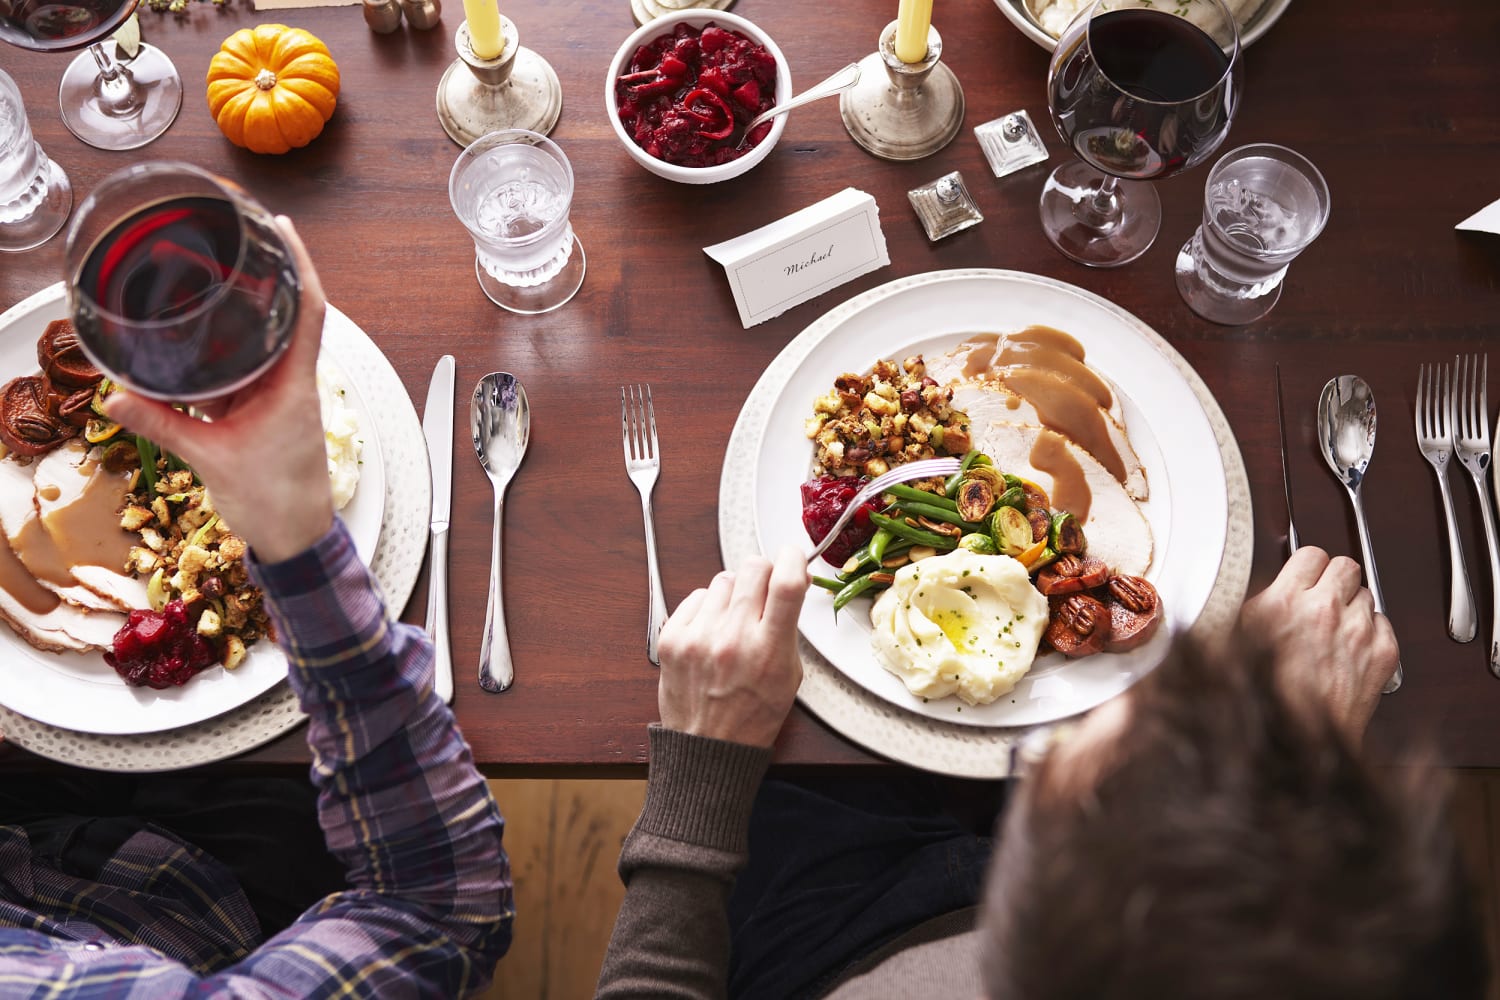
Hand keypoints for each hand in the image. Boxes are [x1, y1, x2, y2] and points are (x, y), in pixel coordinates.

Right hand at [103, 217, 332, 564]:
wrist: (296, 538)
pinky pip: (249, 369)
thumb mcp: (210, 457)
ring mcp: (282, 395)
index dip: (299, 266)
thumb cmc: (275, 500)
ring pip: (266, 341)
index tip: (284, 230)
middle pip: (287, 315)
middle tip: (237, 242)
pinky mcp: (267, 410)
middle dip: (264, 278)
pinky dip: (229, 351)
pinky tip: (204, 338)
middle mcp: (294, 382)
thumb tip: (116, 396)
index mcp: (294, 385)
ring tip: (215, 280)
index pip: (309, 311)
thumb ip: (162, 424)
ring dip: (245, 314)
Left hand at [656, 546, 808, 748]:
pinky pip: (696, 597)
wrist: (707, 748)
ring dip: (735, 593)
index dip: (793, 559)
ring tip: (734, 621)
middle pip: (753, 568)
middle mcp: (733, 638)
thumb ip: (788, 630)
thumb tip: (788, 585)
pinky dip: (707, 608)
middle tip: (765, 590)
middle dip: (765, 572)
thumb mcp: (789, 677)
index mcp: (769, 650)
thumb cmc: (751, 717)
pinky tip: (712, 631)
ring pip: (724, 579)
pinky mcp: (673, 638)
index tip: (792, 557)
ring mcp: (699, 636)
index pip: (786, 583)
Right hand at [1239, 546, 1398, 743]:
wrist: (1304, 741)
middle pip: (1345, 565)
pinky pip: (1385, 621)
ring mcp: (1358, 630)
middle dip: (1335, 579)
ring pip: (1367, 593)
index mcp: (1283, 604)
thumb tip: (1254, 594)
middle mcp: (1324, 610)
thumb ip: (1250, 612)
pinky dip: (1373, 630)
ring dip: (1353, 605)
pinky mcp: (1383, 652)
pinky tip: (1353, 646)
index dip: (1308, 566)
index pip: (1310, 554)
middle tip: (1324, 596)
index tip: (1304, 576)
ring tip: (1336, 627)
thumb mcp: (1236, 647)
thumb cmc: (1269, 700)